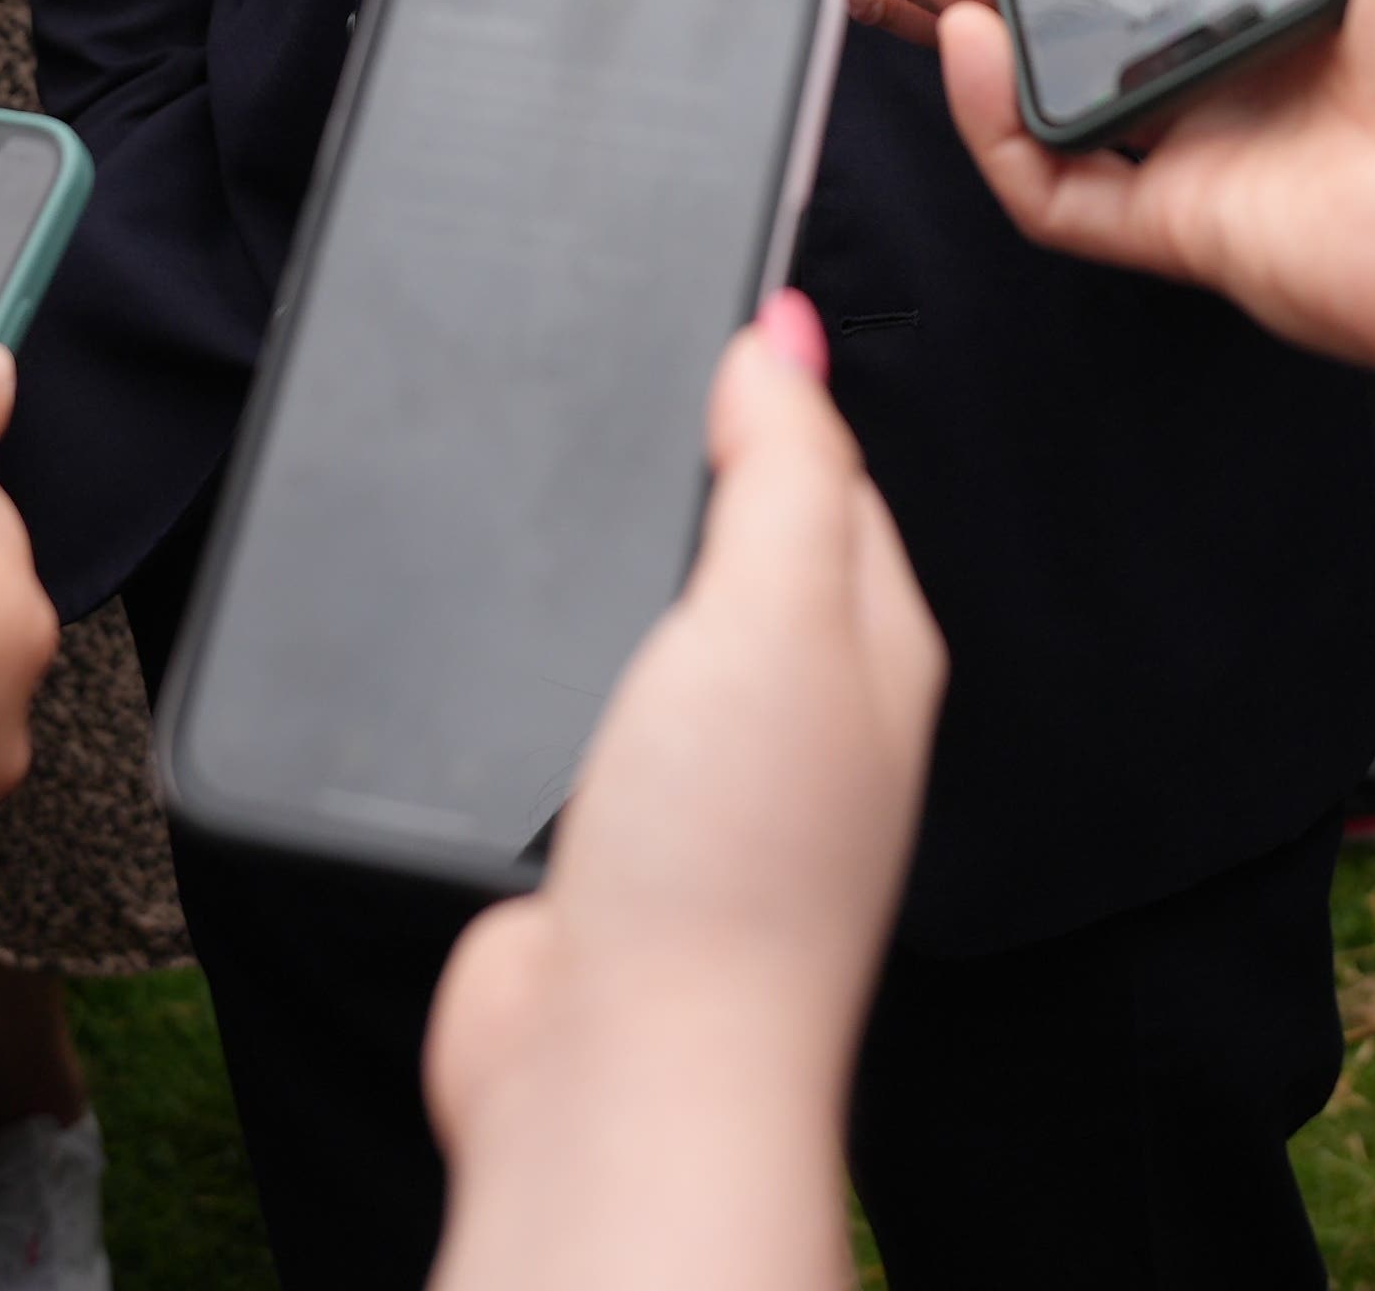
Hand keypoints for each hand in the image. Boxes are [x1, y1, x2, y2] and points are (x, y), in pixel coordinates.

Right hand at [427, 298, 942, 1290]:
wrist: (621, 1072)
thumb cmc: (728, 866)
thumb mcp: (775, 613)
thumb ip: (783, 469)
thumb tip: (784, 332)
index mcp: (870, 645)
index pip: (826, 469)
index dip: (759, 386)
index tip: (690, 303)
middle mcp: (798, 712)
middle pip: (731, 542)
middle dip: (670, 472)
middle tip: (600, 388)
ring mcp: (699, 780)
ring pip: (644, 624)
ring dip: (598, 571)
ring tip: (546, 495)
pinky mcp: (605, 835)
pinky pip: (574, 708)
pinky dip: (541, 664)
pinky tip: (503, 638)